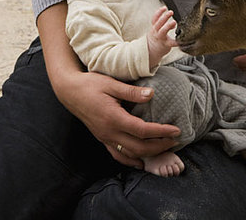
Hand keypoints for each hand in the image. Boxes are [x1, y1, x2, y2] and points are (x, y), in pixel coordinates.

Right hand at [37, 3, 179, 167]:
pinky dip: (130, 160)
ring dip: (148, 154)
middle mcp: (109, 132)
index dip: (161, 132)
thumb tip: (151, 94)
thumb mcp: (112, 84)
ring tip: (164, 149)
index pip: (143, 131)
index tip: (176, 130)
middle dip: (160, 146)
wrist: (69, 91)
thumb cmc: (90, 84)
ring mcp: (104, 137)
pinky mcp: (102, 138)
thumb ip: (132, 92)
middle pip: (139, 147)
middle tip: (175, 141)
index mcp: (113, 118)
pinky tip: (141, 162)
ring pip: (129, 154)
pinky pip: (117, 154)